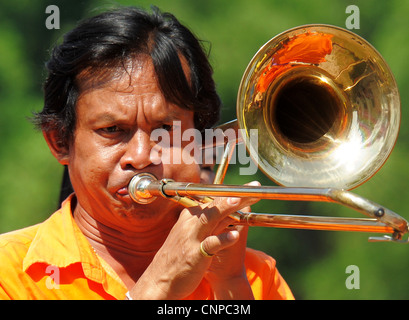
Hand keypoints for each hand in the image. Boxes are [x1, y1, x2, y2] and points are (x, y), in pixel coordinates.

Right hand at [127, 183, 259, 299]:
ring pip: (211, 218)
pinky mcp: (196, 254)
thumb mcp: (190, 233)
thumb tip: (223, 209)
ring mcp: (193, 237)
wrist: (160, 279)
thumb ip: (207, 221)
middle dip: (234, 194)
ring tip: (239, 199)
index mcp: (191, 216)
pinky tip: (235, 236)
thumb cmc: (179, 254)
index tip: (250, 186)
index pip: (213, 199)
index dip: (231, 191)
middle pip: (215, 204)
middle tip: (253, 186)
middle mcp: (192, 222)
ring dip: (224, 208)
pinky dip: (223, 240)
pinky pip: (211, 245)